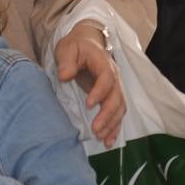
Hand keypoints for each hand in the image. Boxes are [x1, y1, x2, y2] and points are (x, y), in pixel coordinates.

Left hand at [54, 19, 124, 146]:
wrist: (87, 43)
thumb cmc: (76, 46)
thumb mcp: (67, 48)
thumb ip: (66, 61)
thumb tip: (65, 76)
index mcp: (103, 62)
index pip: (106, 78)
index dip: (100, 92)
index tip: (89, 105)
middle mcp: (114, 76)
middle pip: (116, 96)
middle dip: (108, 114)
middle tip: (96, 129)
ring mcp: (115, 87)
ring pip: (119, 107)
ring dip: (112, 124)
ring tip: (102, 139)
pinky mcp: (112, 96)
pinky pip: (118, 113)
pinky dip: (115, 127)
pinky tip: (108, 141)